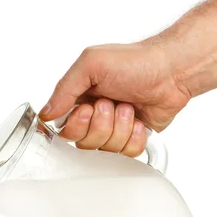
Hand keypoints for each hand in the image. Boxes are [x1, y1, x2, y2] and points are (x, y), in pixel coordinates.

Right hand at [39, 40, 190, 155]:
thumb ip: (65, 88)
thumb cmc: (135, 61)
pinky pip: (126, 154)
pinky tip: (138, 121)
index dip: (77, 124)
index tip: (89, 108)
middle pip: (84, 143)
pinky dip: (134, 138)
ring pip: (106, 149)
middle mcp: (94, 116)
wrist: (171, 70)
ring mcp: (113, 130)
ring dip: (120, 128)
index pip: (64, 129)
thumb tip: (45, 113)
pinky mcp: (132, 139)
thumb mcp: (91, 64)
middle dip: (102, 124)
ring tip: (129, 107)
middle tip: (112, 104)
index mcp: (79, 99)